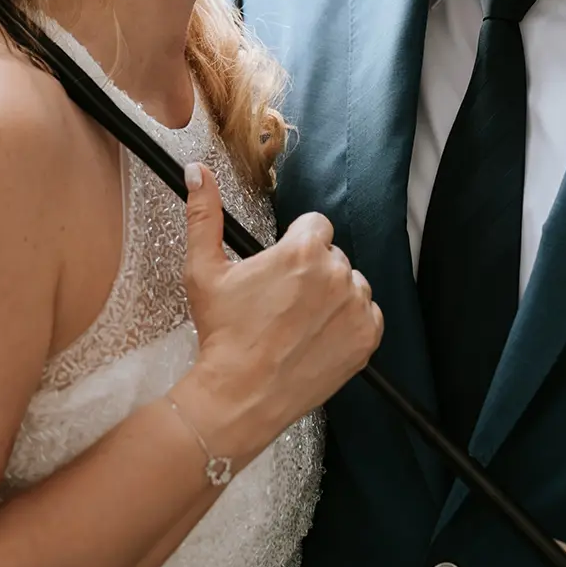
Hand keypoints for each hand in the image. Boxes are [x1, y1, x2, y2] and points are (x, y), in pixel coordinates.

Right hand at [175, 162, 382, 458]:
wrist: (240, 395)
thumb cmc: (223, 334)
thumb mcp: (204, 270)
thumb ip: (204, 214)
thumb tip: (198, 171)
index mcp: (303, 249)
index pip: (316, 226)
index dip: (296, 245)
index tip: (280, 269)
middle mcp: (336, 273)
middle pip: (332, 256)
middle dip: (312, 271)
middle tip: (283, 300)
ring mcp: (355, 307)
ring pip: (350, 284)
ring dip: (332, 295)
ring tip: (299, 320)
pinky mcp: (366, 338)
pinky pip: (367, 314)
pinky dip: (349, 322)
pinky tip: (318, 335)